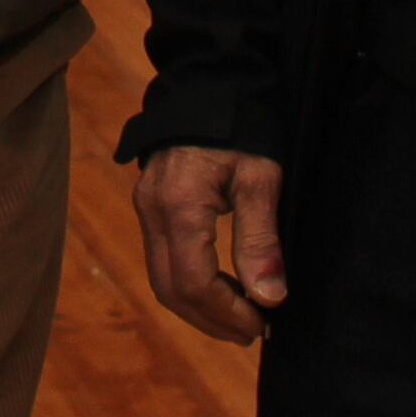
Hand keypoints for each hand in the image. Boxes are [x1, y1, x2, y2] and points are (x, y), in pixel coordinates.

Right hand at [133, 145, 287, 344]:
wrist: (210, 83)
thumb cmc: (243, 125)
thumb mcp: (260, 179)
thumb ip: (261, 240)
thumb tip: (270, 299)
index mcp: (179, 207)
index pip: (194, 283)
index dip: (228, 314)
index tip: (263, 324)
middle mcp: (152, 213)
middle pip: (171, 290)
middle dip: (212, 320)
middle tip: (253, 332)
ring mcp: (145, 210)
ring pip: (162, 280)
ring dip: (200, 307)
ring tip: (241, 317)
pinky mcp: (150, 207)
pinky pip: (163, 260)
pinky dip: (191, 284)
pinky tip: (223, 286)